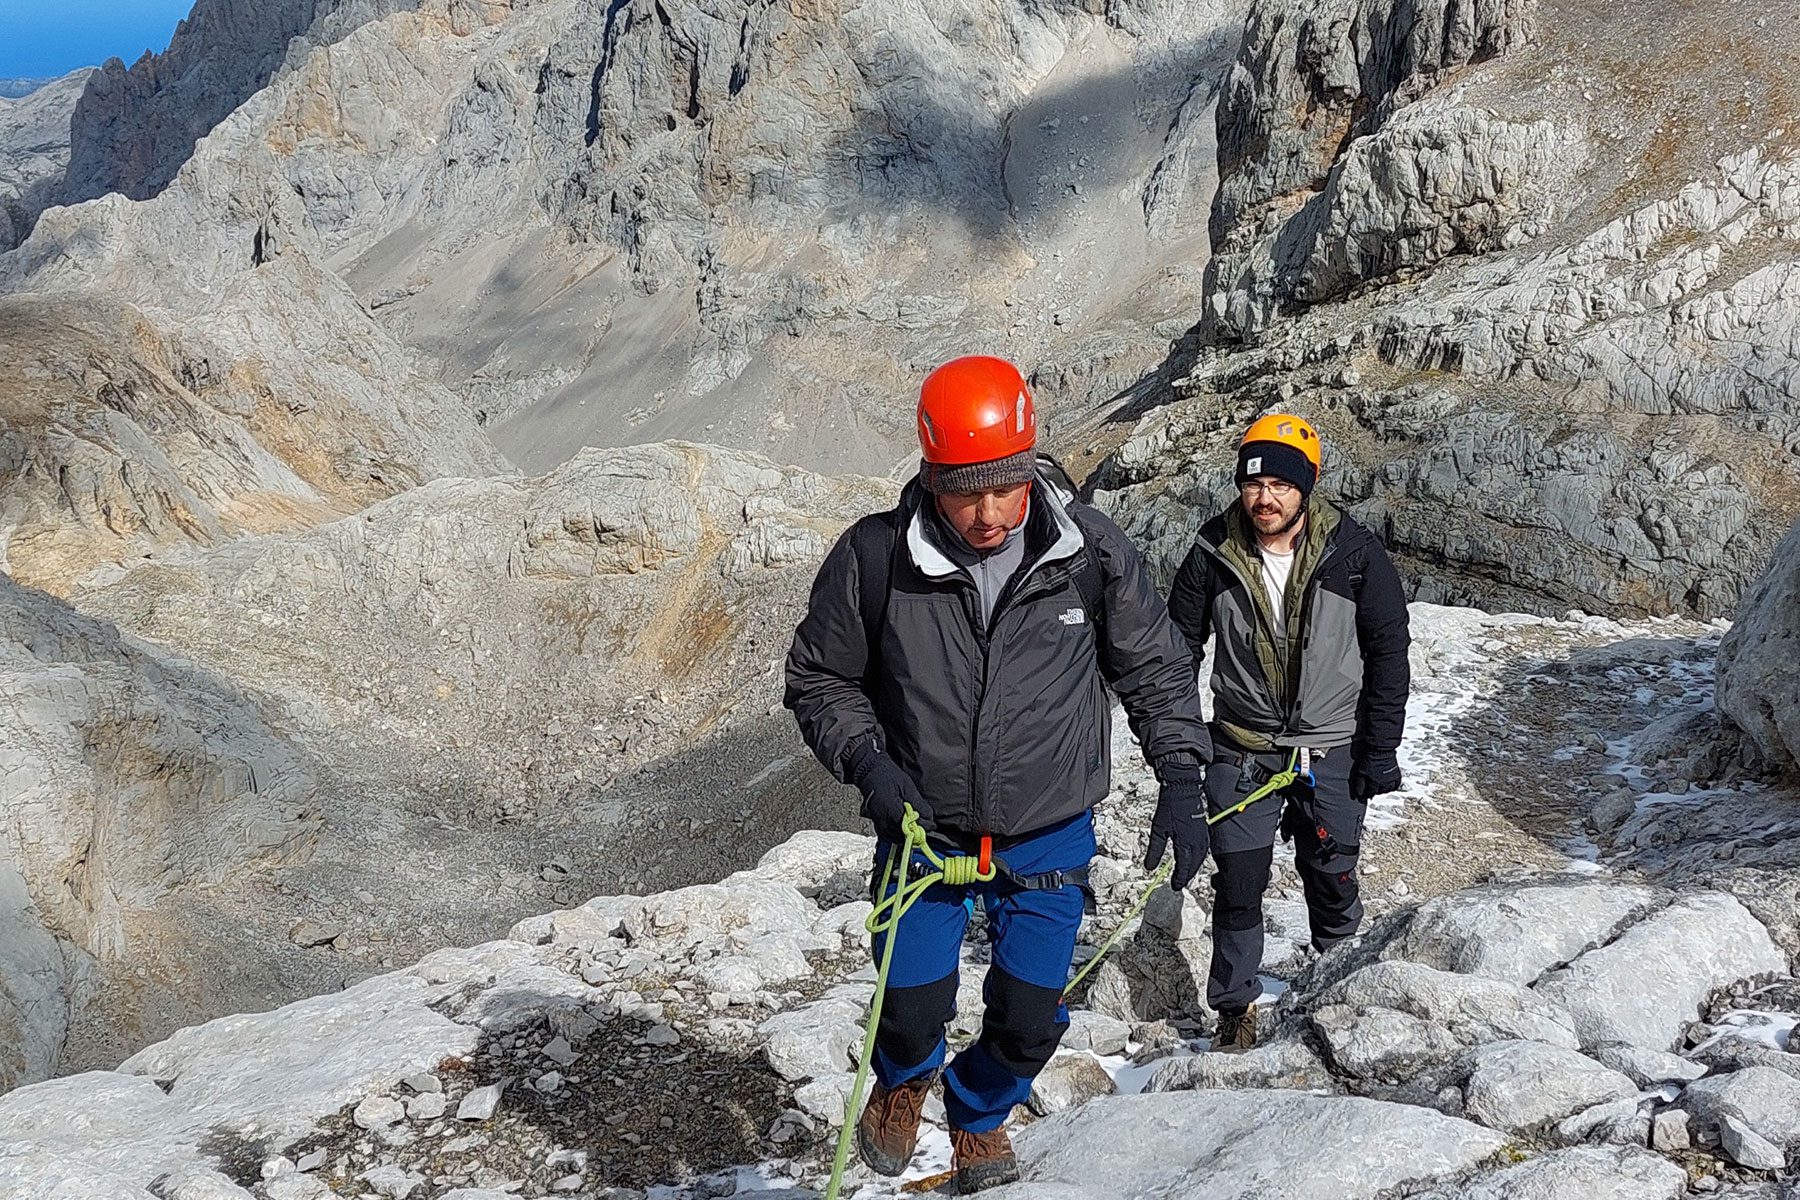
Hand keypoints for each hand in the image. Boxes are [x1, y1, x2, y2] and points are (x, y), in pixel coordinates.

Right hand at [848, 739, 931, 841]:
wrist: (870, 771)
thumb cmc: (889, 775)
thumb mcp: (907, 786)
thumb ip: (918, 803)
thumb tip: (929, 817)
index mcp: (891, 809)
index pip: (910, 826)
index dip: (923, 826)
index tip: (932, 824)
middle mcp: (882, 819)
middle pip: (903, 835)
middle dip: (916, 832)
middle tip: (926, 825)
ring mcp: (877, 821)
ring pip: (894, 837)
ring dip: (907, 835)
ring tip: (917, 827)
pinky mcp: (875, 821)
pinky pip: (887, 835)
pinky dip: (897, 834)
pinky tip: (904, 827)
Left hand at [1145, 757, 1208, 888]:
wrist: (1182, 789)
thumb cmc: (1169, 807)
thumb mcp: (1157, 830)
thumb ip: (1154, 851)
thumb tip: (1149, 867)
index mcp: (1185, 843)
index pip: (1183, 867)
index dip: (1179, 878)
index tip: (1174, 886)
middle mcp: (1197, 842)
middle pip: (1193, 866)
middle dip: (1186, 875)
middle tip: (1179, 882)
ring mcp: (1203, 836)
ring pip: (1200, 859)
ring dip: (1193, 868)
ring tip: (1185, 874)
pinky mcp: (1205, 830)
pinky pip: (1203, 850)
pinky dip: (1198, 858)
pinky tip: (1193, 858)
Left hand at [1351, 750, 1401, 802]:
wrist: (1382, 749)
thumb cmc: (1370, 758)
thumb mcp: (1361, 771)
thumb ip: (1360, 783)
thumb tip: (1359, 793)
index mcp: (1375, 782)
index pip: (1371, 793)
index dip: (1367, 794)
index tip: (1365, 794)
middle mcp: (1385, 782)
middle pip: (1380, 792)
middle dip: (1375, 791)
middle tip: (1371, 789)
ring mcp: (1392, 779)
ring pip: (1388, 790)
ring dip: (1383, 790)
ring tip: (1379, 787)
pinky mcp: (1397, 775)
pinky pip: (1396, 785)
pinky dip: (1392, 787)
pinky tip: (1389, 785)